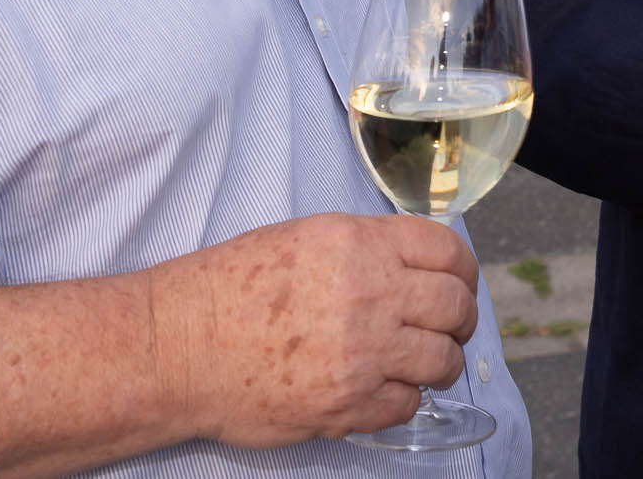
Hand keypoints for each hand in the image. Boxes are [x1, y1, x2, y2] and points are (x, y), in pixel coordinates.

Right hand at [147, 212, 479, 447]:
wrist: (180, 346)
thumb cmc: (231, 289)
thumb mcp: (306, 239)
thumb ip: (367, 249)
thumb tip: (414, 266)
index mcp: (361, 243)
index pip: (448, 252)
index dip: (462, 272)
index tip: (459, 285)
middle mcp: (371, 293)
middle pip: (456, 307)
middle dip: (460, 320)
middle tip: (449, 330)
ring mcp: (363, 351)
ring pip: (442, 359)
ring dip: (439, 363)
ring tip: (421, 366)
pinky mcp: (348, 402)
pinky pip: (406, 403)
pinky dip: (401, 399)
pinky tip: (380, 390)